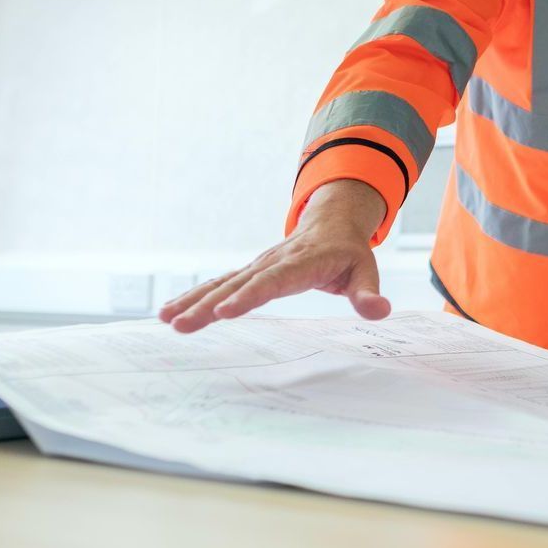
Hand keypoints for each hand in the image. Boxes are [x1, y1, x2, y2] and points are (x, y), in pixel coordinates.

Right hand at [157, 181, 391, 332]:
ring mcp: (257, 266)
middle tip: (181, 325)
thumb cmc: (349, 252)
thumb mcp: (366, 270)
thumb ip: (368, 293)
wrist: (332, 222)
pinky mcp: (249, 272)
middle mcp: (273, 262)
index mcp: (301, 262)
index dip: (249, 297)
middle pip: (238, 285)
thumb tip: (380, 311)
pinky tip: (171, 313)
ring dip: (193, 301)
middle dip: (208, 306)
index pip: (272, 282)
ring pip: (222, 284)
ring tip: (167, 319)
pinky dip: (194, 297)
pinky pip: (219, 284)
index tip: (225, 312)